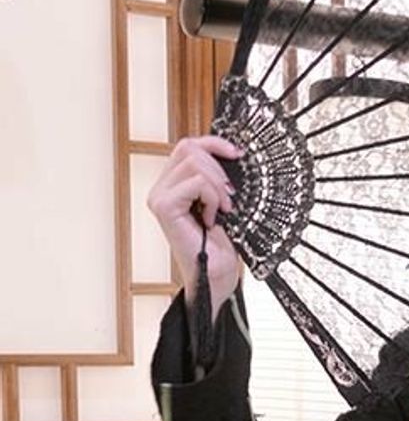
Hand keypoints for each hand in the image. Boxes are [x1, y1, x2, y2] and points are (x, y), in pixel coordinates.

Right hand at [146, 135, 244, 319]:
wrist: (217, 276)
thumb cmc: (220, 246)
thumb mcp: (222, 202)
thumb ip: (216, 177)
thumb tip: (231, 153)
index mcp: (173, 184)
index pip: (188, 146)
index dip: (213, 143)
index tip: (237, 153)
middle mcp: (162, 188)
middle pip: (189, 148)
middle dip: (218, 170)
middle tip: (229, 199)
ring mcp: (159, 196)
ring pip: (193, 162)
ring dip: (217, 186)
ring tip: (223, 210)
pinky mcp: (164, 207)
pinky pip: (195, 182)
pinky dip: (211, 197)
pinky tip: (212, 218)